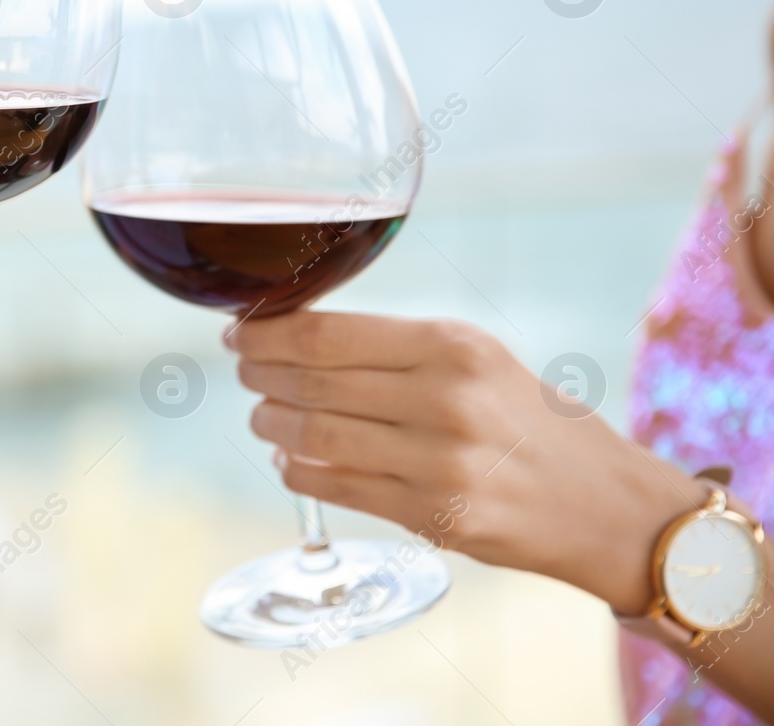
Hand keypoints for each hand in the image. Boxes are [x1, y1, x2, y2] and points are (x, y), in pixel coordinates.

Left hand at [229, 311, 702, 614]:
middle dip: (260, 374)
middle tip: (244, 371)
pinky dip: (297, 471)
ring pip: (314, 436)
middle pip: (311, 383)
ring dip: (270, 424)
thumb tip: (298, 338)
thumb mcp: (479, 358)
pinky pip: (336, 488)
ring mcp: (438, 463)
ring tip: (261, 415)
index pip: (327, 334)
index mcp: (451, 346)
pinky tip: (288, 460)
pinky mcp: (434, 518)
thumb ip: (398, 348)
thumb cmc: (531, 421)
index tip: (240, 330)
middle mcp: (444, 400)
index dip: (267, 332)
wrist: (608, 505)